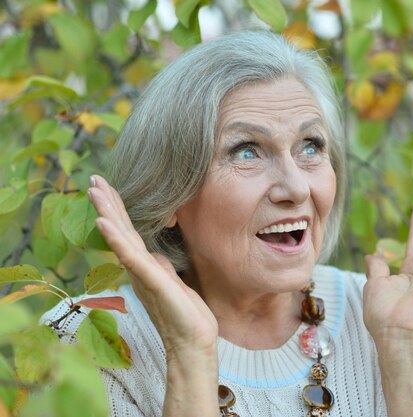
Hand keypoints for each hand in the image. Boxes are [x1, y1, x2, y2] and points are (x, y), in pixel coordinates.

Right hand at [87, 175, 217, 353]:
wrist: (193, 343)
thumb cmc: (186, 316)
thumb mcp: (175, 283)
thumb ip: (162, 268)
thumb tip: (155, 254)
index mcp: (146, 267)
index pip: (130, 233)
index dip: (118, 210)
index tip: (107, 187)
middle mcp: (139, 269)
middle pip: (121, 230)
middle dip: (108, 204)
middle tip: (94, 179)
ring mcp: (143, 274)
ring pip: (121, 238)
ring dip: (107, 213)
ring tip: (95, 190)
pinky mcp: (152, 281)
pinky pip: (131, 256)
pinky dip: (116, 238)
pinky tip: (104, 221)